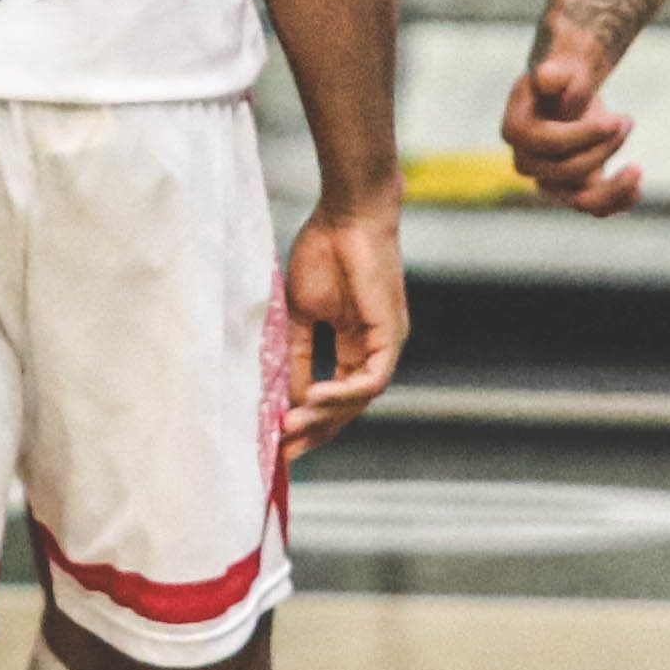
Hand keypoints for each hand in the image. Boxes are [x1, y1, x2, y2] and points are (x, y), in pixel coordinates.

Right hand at [278, 205, 407, 448]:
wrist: (347, 216)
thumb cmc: (323, 253)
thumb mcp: (301, 313)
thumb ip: (297, 355)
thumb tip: (288, 397)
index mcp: (354, 345)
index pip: (334, 396)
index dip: (308, 420)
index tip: (278, 443)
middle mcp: (373, 350)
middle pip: (347, 408)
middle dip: (314, 432)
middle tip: (282, 453)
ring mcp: (386, 345)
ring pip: (358, 400)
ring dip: (324, 417)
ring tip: (289, 426)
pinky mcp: (391, 335)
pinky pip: (370, 381)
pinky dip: (342, 394)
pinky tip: (314, 399)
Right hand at [498, 35, 639, 211]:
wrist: (566, 95)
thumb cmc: (562, 80)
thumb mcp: (559, 69)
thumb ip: (555, 72)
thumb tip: (547, 78)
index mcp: (515, 131)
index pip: (551, 143)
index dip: (586, 135)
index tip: (617, 118)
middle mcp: (527, 163)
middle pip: (569, 170)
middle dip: (604, 148)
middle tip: (626, 120)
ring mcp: (548, 181)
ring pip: (581, 201)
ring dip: (614, 187)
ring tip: (637, 168)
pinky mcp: (570, 192)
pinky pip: (594, 209)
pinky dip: (618, 202)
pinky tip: (637, 186)